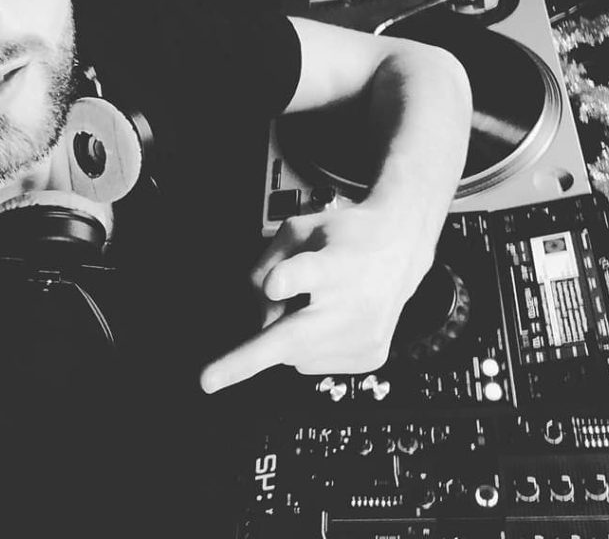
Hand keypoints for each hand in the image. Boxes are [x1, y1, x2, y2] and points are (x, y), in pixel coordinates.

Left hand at [199, 200, 430, 392]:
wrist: (401, 248)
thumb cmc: (344, 236)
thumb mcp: (299, 228)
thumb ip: (268, 261)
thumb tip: (260, 314)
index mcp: (337, 263)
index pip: (309, 272)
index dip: (288, 279)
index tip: (273, 286)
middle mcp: (354, 302)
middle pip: (296, 334)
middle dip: (248, 360)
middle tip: (207, 380)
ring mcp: (364, 335)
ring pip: (294, 354)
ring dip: (284, 336)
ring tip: (312, 302)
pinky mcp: (369, 357)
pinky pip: (312, 364)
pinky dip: (305, 347)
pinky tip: (326, 319)